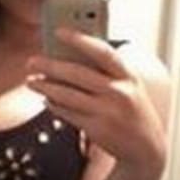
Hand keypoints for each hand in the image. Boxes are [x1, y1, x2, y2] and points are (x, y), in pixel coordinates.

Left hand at [26, 27, 166, 177]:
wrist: (148, 148)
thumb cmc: (133, 109)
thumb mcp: (128, 85)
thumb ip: (105, 71)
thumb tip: (68, 57)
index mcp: (127, 74)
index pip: (101, 51)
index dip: (79, 39)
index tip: (58, 31)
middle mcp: (119, 91)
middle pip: (77, 73)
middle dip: (50, 66)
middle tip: (32, 61)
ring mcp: (108, 111)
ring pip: (68, 94)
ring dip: (45, 87)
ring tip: (31, 81)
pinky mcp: (98, 129)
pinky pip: (68, 113)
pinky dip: (54, 105)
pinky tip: (46, 99)